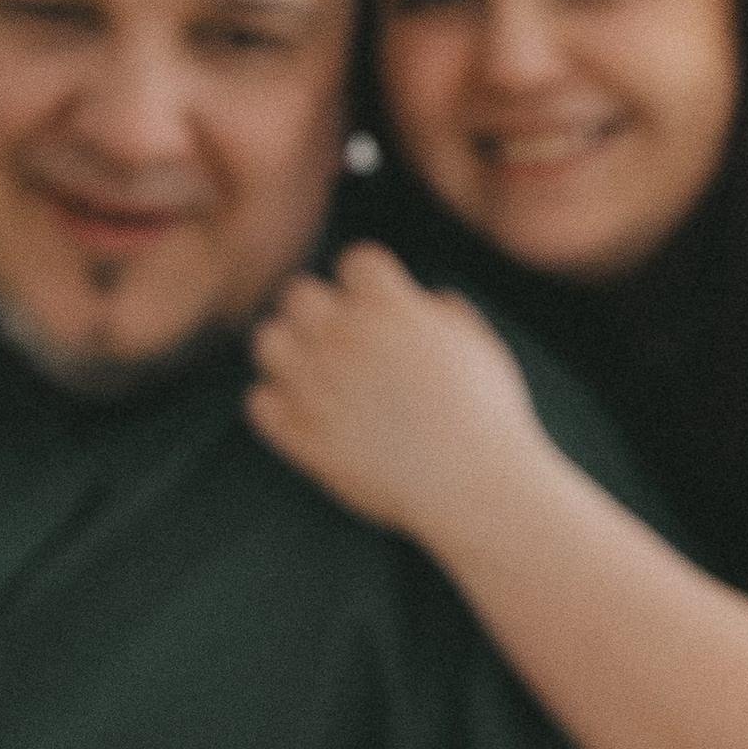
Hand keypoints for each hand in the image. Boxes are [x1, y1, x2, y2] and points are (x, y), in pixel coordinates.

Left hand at [245, 241, 540, 545]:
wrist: (473, 486)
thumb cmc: (487, 419)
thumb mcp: (480, 349)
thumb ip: (447, 315)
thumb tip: (428, 303)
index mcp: (389, 307)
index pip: (356, 261)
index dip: (370, 285)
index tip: (385, 312)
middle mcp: (344, 337)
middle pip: (299, 293)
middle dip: (320, 312)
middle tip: (343, 344)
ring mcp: (316, 385)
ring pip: (267, 340)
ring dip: (289, 353)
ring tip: (318, 378)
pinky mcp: (301, 434)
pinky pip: (260, 402)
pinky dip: (278, 406)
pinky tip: (309, 418)